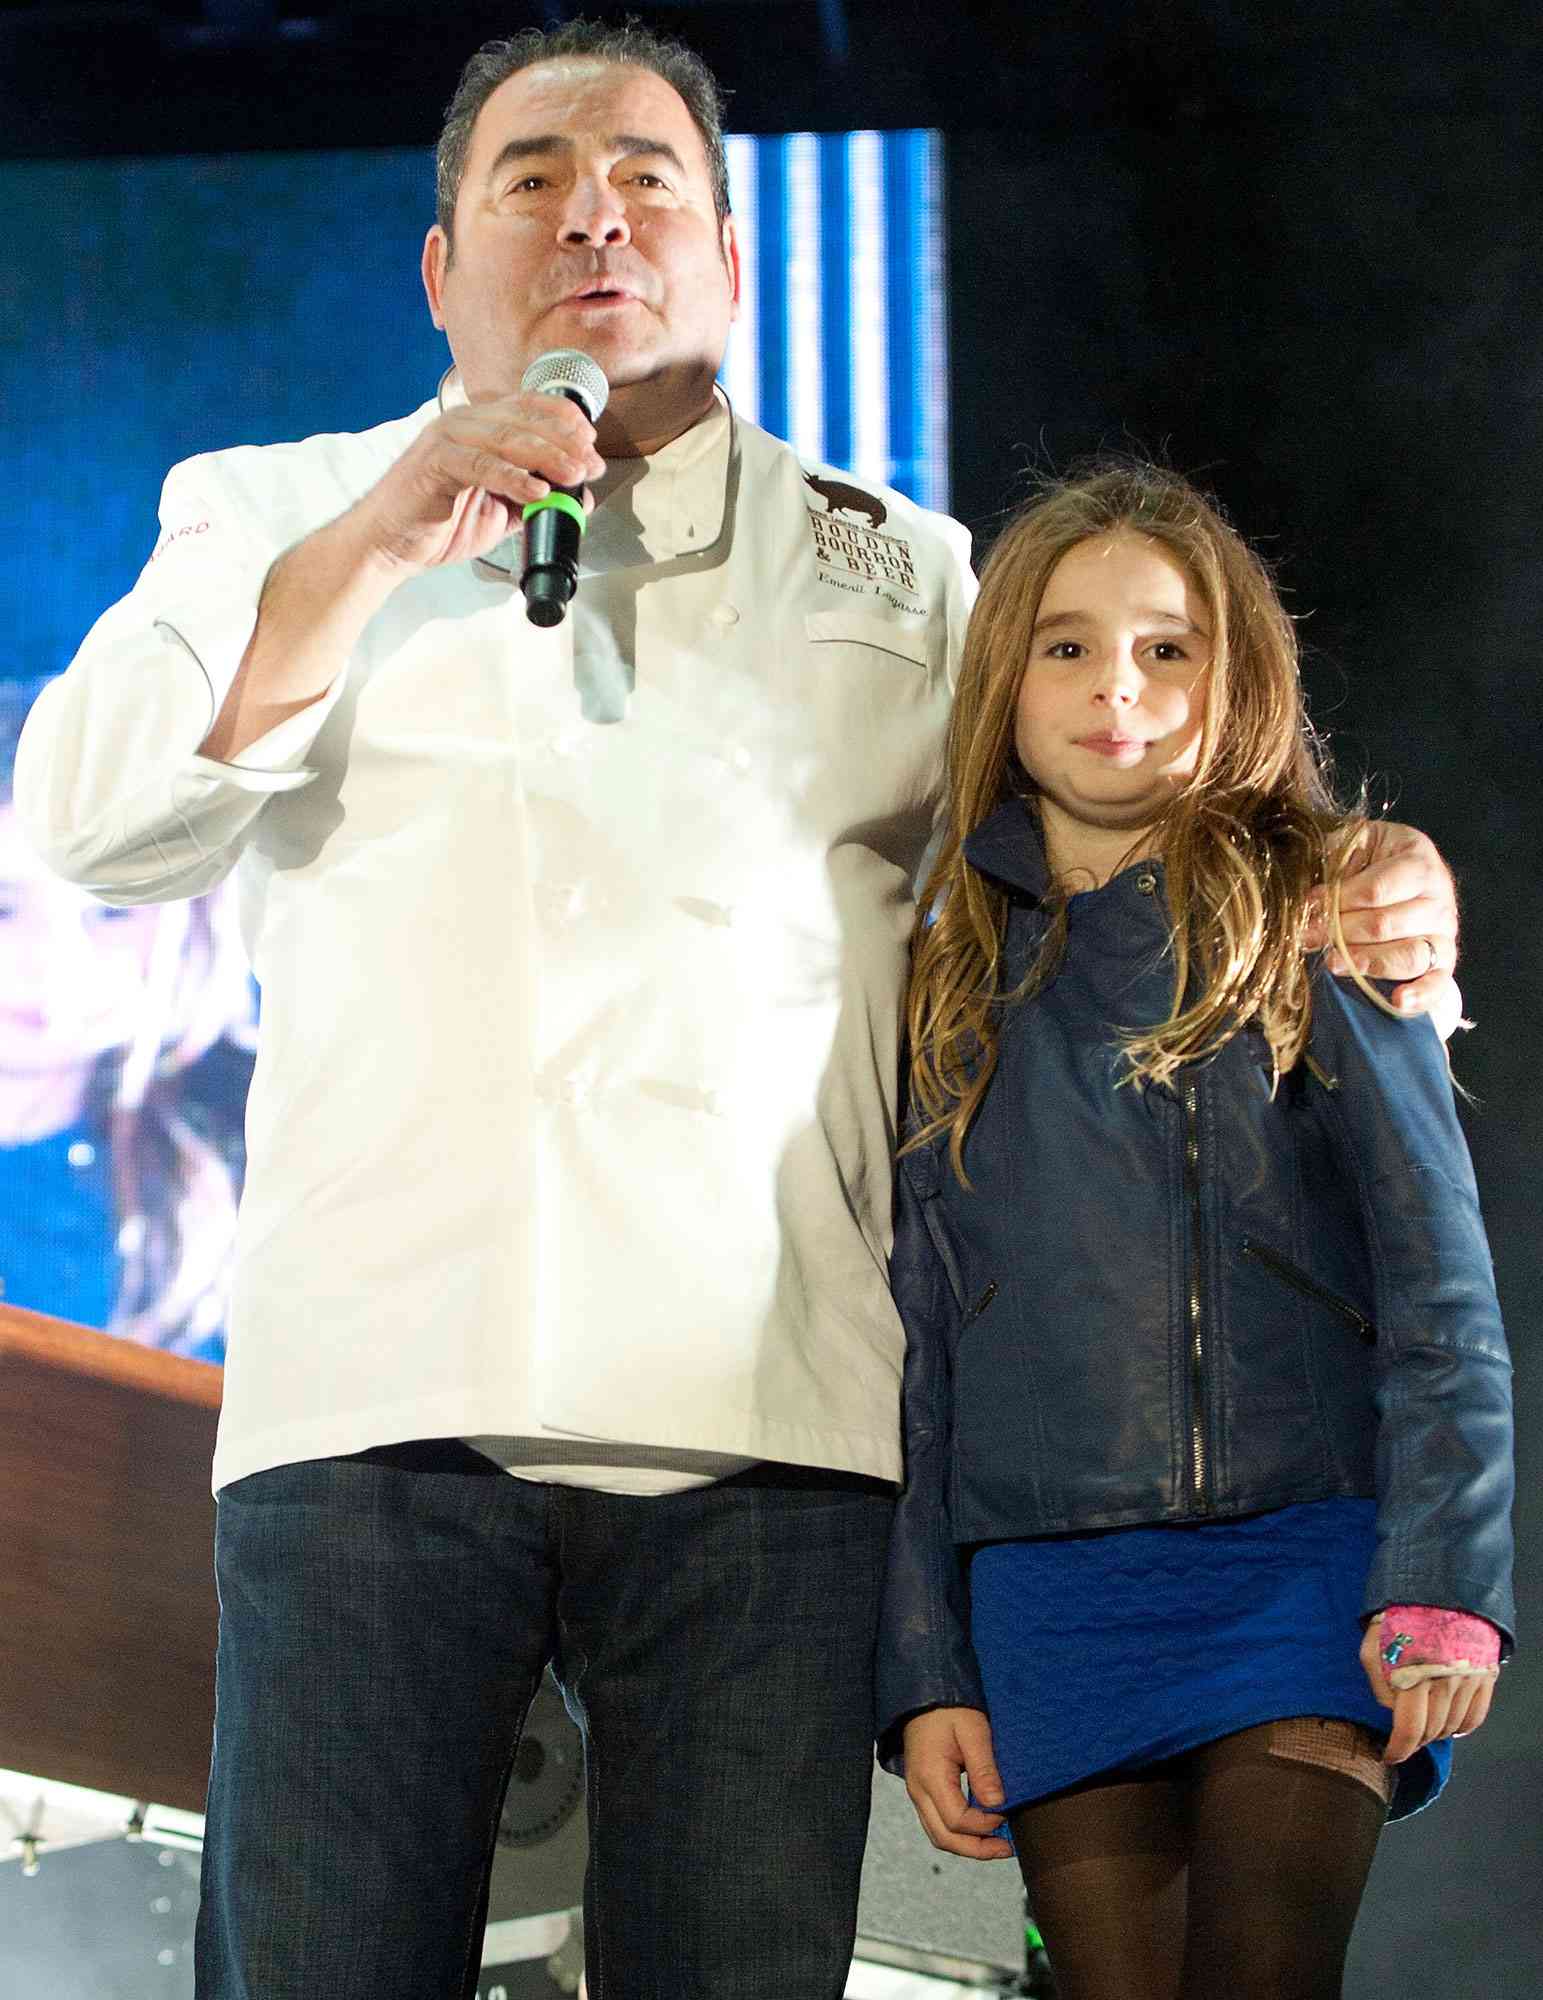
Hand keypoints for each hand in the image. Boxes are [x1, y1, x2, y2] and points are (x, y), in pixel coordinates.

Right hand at [352, 392, 606, 575]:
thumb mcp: (501, 512)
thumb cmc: (440, 523)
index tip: (591, 442)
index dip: (563, 420)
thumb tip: (581, 499)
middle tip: (591, 465)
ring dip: (546, 456)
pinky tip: (536, 489)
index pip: (528, 407)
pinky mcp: (434, 462)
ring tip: (574, 475)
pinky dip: (512, 477)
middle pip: (523, 420)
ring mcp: (446, 438)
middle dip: (564, 442)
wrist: (391, 544)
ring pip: (506, 438)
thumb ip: (537, 500)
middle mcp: (463, 423)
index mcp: (479, 426)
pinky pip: (480, 465)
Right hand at [901, 1706, 1012, 1859]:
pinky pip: (938, 1823)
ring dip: (968, 1845)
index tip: (1007, 1815)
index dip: (985, 1826)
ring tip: (997, 1844)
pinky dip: (960, 1833)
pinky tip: (981, 1827)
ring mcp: (918, 1792)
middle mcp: (918, 1791)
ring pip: (939, 1835)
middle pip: (944, 1838)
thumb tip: (996, 1804)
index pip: (957, 1820)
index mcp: (930, 1777)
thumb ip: (984, 1769)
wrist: (925, 1694)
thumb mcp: (973, 1731)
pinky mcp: (923, 1790)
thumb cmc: (949, 1709)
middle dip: (977, 1849)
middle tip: (1007, 1848)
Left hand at [1305, 820, 1460, 1021]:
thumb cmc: (1373, 859)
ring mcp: (1445, 931)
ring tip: (1332, 962)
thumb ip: (1339, 858)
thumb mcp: (1358, 843)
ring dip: (1364, 962)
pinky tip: (1396, 1001)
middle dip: (1338, 933)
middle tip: (1308, 936)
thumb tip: (1317, 896)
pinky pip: (1438, 983)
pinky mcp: (1445, 960)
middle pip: (1385, 925)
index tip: (1309, 905)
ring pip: (1408, 955)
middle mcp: (1439, 896)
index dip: (1337, 900)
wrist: (1407, 872)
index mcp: (1418, 861)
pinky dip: (1420, 995)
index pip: (1376, 890)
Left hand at [1359, 1613, 1498, 1763]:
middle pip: (1431, 1731)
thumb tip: (1392, 1709)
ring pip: (1452, 1727)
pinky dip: (1461, 1727)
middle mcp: (1445, 1681)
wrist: (1441, 1585)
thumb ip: (1378, 1680)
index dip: (1398, 1750)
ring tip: (1422, 1722)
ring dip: (1435, 1732)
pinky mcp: (1485, 1675)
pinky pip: (1476, 1716)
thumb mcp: (1373, 1642)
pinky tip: (1448, 1722)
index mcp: (1414, 1673)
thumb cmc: (1401, 1613)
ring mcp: (1468, 1680)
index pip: (1409, 1729)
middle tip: (1403, 1736)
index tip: (1389, 1756)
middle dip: (1413, 1740)